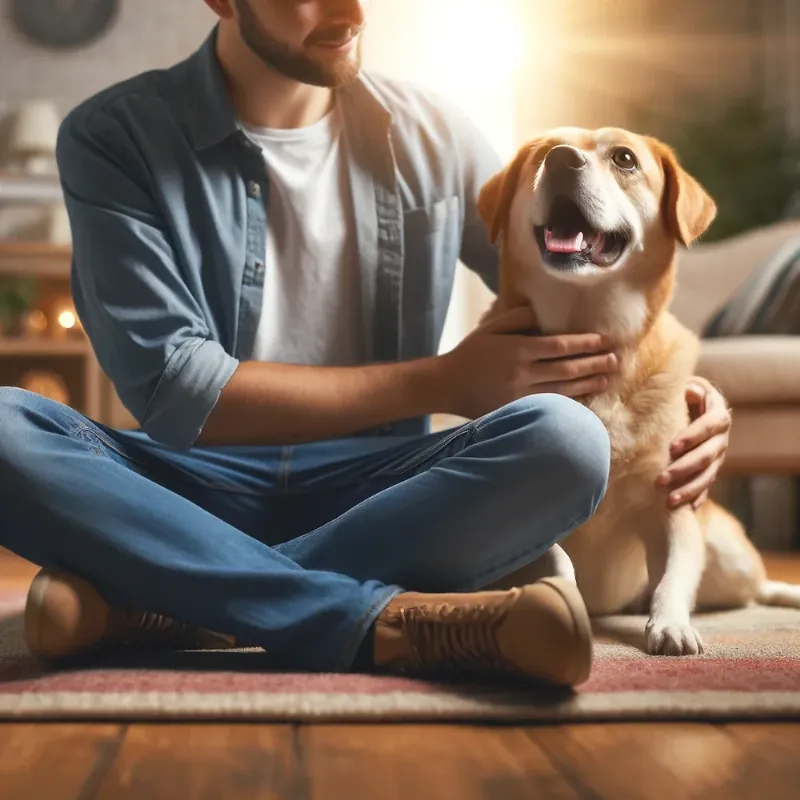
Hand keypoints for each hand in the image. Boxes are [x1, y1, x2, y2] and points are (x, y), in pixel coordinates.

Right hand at [439, 306, 617, 418]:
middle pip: (567, 369)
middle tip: (615, 360)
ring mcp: (521, 395)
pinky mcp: (517, 411)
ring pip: (563, 390)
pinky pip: (551, 406)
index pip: (559, 346)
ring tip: (607, 378)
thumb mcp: (490, 328)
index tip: (604, 340)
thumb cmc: (470, 353)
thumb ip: (517, 319)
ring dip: (588, 383)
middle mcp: (522, 373)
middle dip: (594, 364)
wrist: (448, 385)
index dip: (585, 343)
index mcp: (518, 350)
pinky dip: (571, 401)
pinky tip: (585, 397)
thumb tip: (543, 313)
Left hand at [656, 377, 730, 509]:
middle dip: (684, 469)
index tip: (672, 447)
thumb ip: (686, 389)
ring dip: (689, 488)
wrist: (690, 405)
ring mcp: (718, 456)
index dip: (692, 436)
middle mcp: (721, 437)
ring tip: (669, 500)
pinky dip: (696, 497)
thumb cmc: (682, 394)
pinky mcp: (710, 470)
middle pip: (707, 455)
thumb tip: (690, 391)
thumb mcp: (684, 386)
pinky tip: (686, 509)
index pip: (710, 425)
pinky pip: (706, 486)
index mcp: (717, 414)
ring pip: (708, 475)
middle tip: (660, 480)